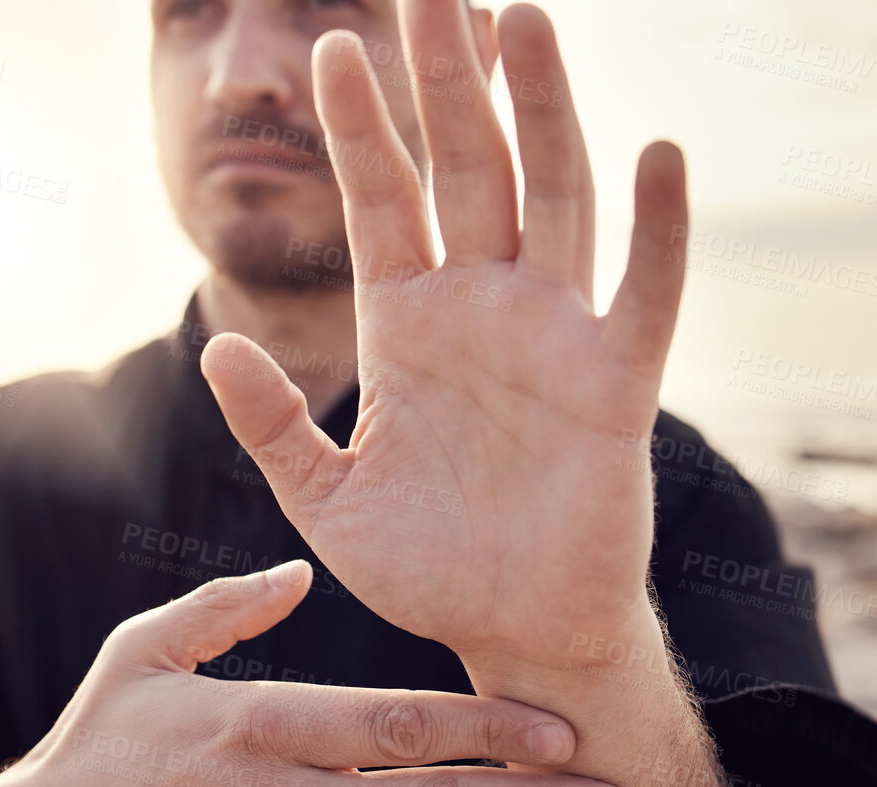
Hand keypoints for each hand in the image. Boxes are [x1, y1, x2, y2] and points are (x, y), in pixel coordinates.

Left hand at [199, 1, 684, 673]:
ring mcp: (552, 338)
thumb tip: (219, 344)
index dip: (362, 128)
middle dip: (448, 80)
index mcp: (406, 328)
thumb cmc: (425, 568)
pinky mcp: (614, 387)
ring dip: (541, 112)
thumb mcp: (325, 498)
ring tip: (522, 20)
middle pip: (466, 169)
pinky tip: (656, 154)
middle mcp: (481, 310)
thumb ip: (274, 424)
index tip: (335, 45)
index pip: (381, 202)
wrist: (511, 635)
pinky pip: (642, 296)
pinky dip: (657, 231)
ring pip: (550, 199)